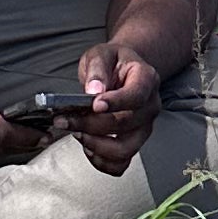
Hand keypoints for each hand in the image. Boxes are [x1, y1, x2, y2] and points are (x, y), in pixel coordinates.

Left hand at [70, 42, 162, 175]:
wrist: (122, 71)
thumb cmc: (112, 63)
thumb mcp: (101, 54)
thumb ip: (98, 68)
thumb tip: (94, 90)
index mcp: (146, 78)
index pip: (136, 95)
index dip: (115, 102)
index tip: (94, 105)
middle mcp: (150, 106)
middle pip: (125, 124)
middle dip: (92, 125)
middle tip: (67, 120)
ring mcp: (144, 128)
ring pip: (124, 150)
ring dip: (96, 146)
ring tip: (77, 133)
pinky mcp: (134, 144)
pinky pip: (121, 164)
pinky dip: (102, 161)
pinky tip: (88, 147)